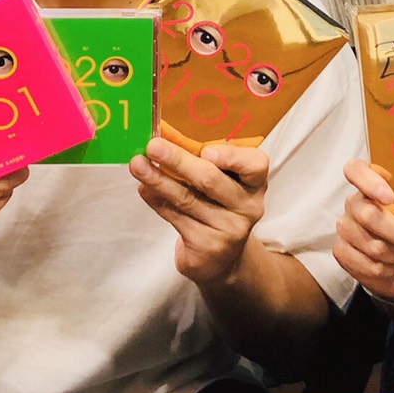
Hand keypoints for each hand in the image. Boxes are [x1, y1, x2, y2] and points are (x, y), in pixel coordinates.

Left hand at [131, 137, 266, 284]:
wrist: (223, 257)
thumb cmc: (218, 204)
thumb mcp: (221, 179)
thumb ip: (199, 157)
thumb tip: (163, 134)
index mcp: (255, 182)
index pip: (255, 165)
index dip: (232, 157)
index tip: (206, 151)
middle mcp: (248, 207)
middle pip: (211, 180)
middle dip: (178, 161)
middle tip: (153, 147)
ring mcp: (228, 230)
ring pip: (187, 199)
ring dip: (158, 179)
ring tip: (137, 165)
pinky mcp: (207, 248)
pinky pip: (176, 218)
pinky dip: (157, 201)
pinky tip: (144, 188)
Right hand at [333, 160, 393, 304]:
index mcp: (374, 186)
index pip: (356, 170)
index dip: (369, 181)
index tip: (389, 197)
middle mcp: (355, 203)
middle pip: (367, 214)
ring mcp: (345, 226)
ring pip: (369, 244)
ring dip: (393, 254)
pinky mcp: (341, 250)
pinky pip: (362, 263)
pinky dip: (382, 269)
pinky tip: (386, 265)